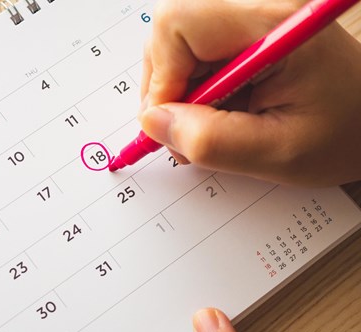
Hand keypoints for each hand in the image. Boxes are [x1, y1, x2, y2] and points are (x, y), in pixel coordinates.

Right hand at [140, 0, 360, 185]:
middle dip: (165, 83)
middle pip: (171, 25)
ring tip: (204, 121)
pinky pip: (191, 43)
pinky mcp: (244, 22)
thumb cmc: (345, 132)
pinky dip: (190, 80)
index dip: (162, 74)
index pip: (179, 21)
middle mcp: (261, 3)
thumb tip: (152, 123)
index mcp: (274, 21)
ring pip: (175, 36)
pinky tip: (214, 106)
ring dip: (176, 85)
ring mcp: (251, 9)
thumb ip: (211, 141)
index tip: (169, 119)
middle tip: (182, 127)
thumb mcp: (278, 154)